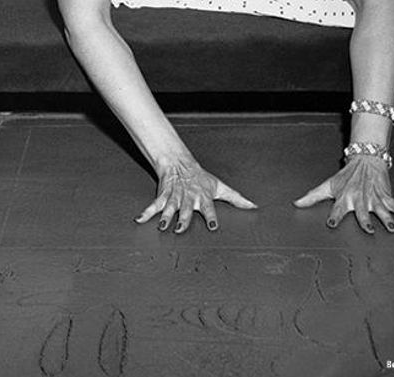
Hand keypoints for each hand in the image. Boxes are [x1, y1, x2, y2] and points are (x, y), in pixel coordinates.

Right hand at [135, 158, 256, 232]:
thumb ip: (236, 199)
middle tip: (180, 229)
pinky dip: (146, 213)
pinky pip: (154, 206)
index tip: (213, 227)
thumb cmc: (201, 178)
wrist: (180, 164)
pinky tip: (139, 220)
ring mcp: (175, 198)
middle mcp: (188, 199)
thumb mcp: (220, 187)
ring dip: (166, 218)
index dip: (211, 218)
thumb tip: (254, 206)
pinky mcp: (163, 196)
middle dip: (183, 219)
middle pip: (186, 210)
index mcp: (203, 198)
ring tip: (162, 227)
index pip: (209, 209)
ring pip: (170, 209)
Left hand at [294, 156, 393, 233]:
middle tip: (369, 230)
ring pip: (380, 209)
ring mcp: (374, 197)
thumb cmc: (345, 176)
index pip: (337, 208)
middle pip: (362, 211)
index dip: (334, 216)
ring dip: (386, 218)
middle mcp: (359, 198)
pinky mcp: (386, 195)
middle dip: (365, 220)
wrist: (364, 160)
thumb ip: (312, 196)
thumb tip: (295, 204)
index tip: (331, 224)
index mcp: (344, 197)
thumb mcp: (327, 185)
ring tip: (391, 228)